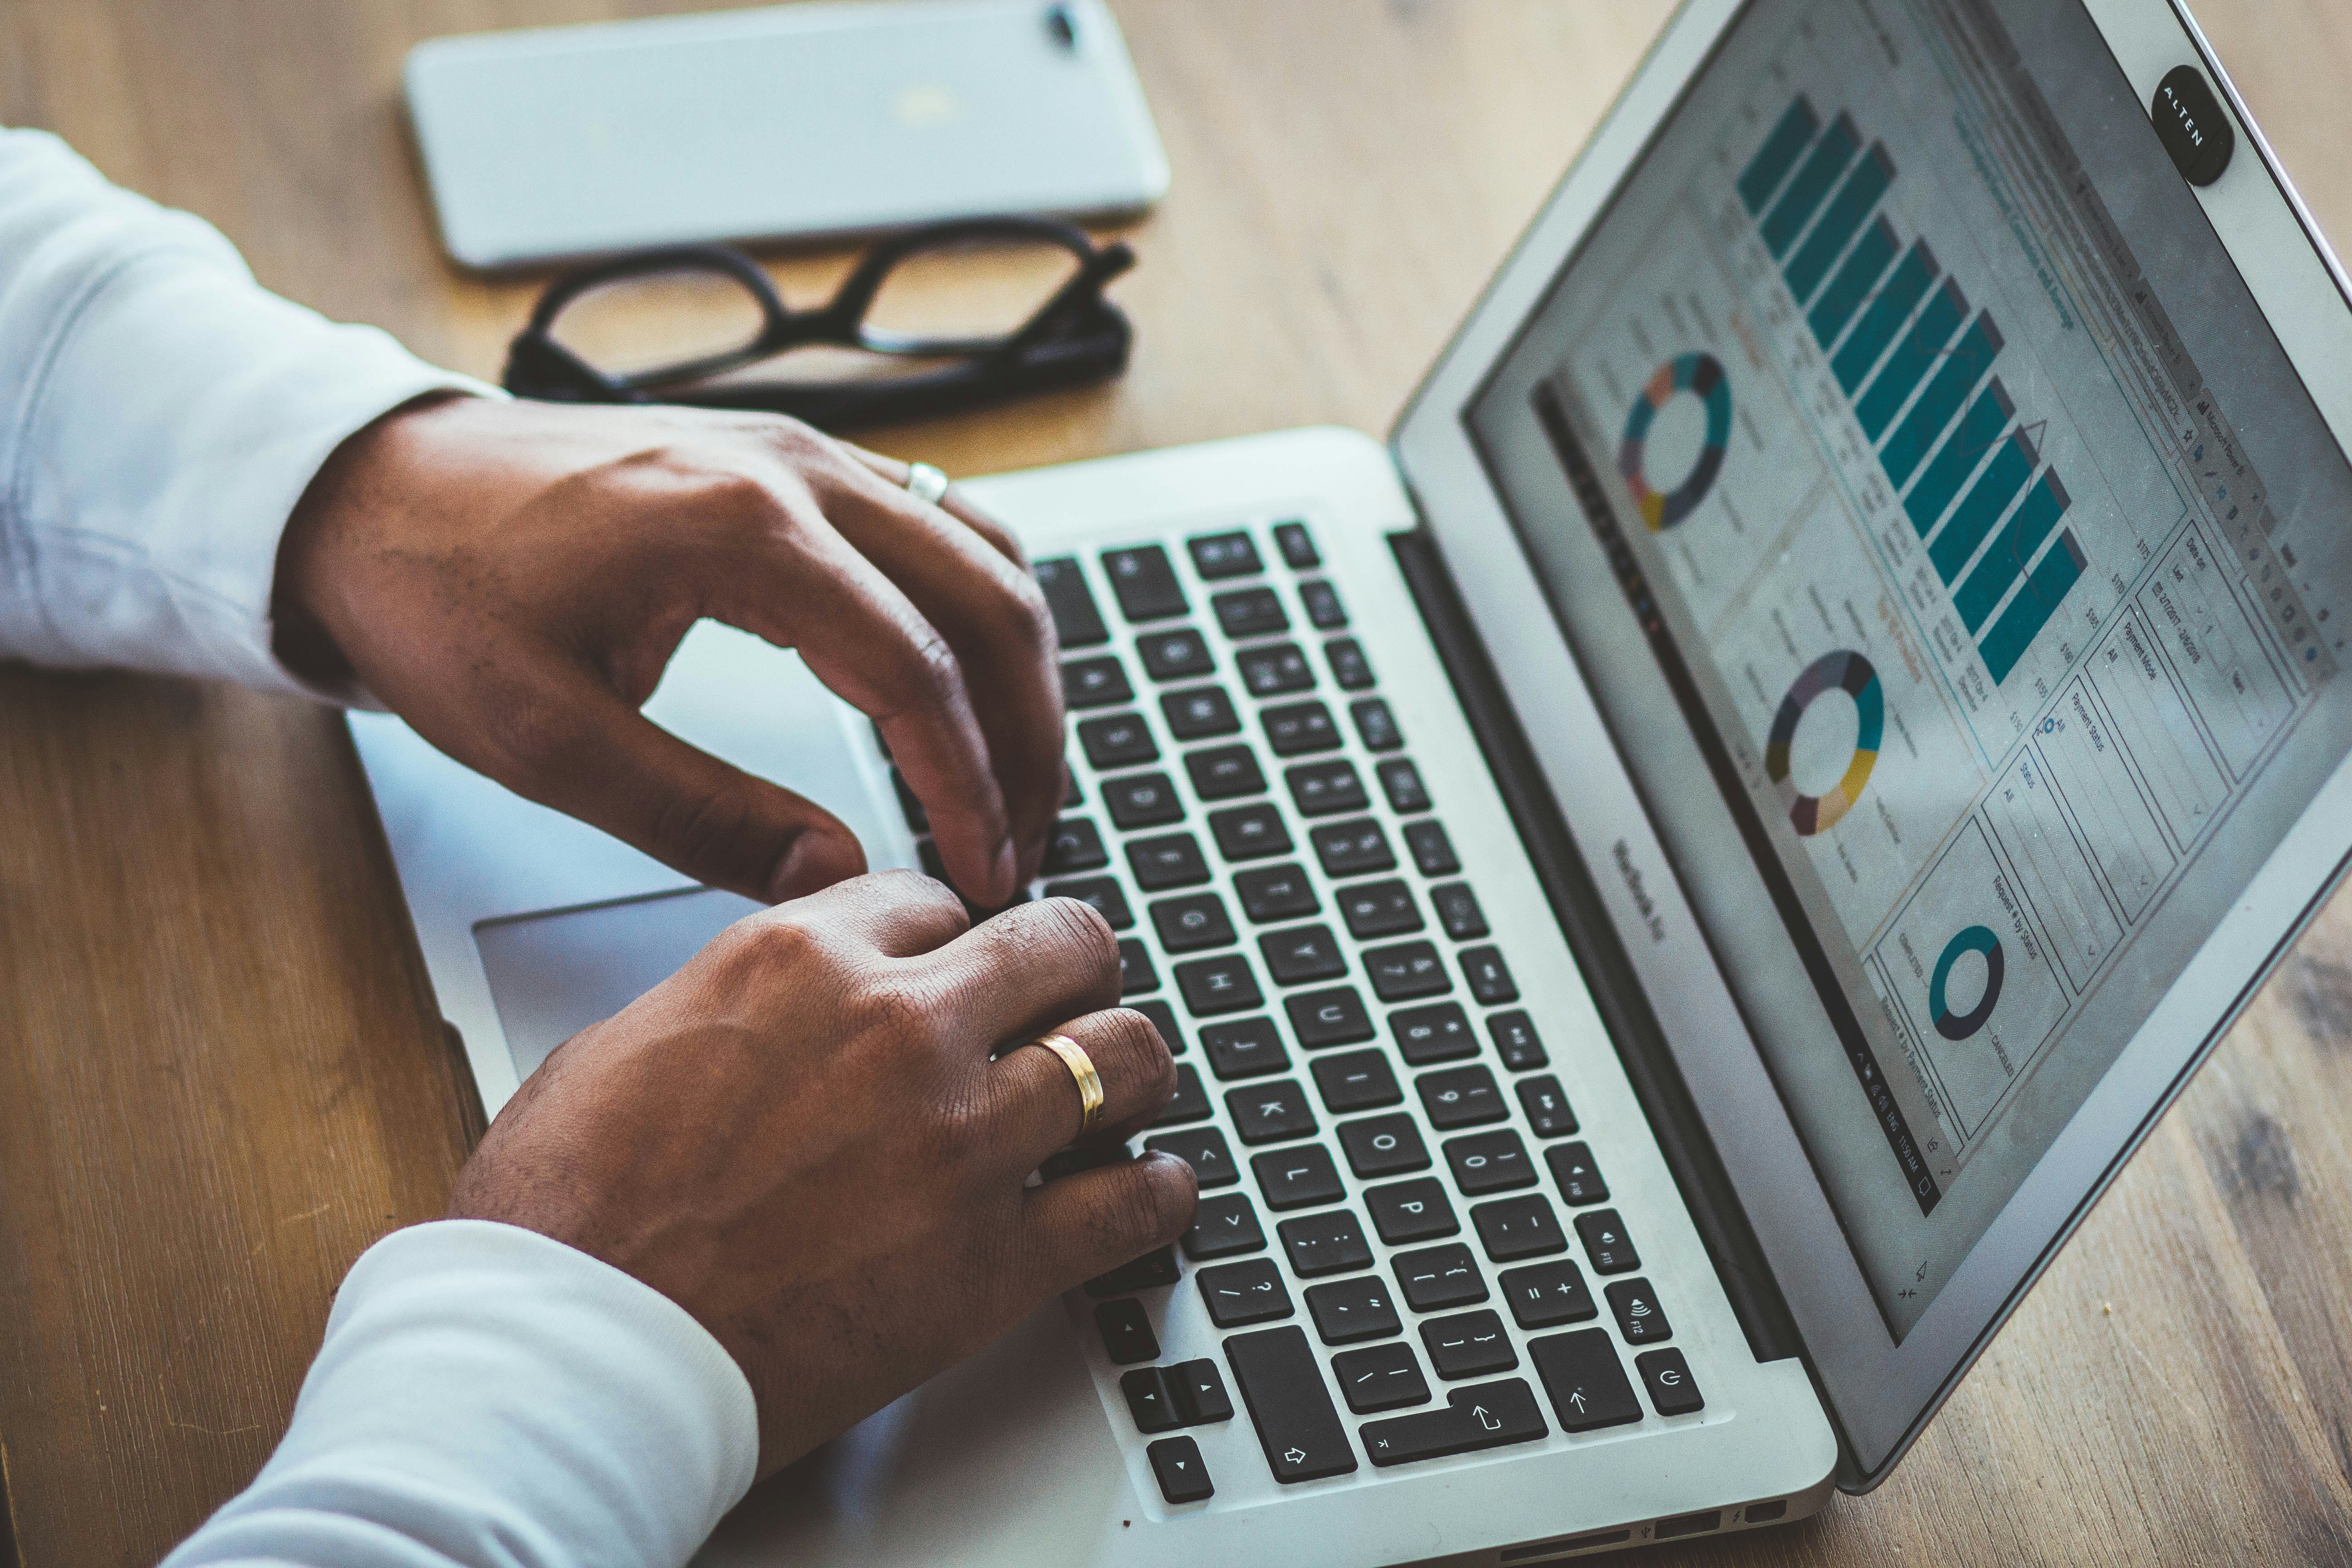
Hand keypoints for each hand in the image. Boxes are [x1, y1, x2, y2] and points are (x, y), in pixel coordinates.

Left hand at [274, 395, 1063, 906]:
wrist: (367, 489)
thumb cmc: (437, 596)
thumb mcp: (545, 738)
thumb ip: (700, 814)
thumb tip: (837, 876)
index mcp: (740, 530)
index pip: (916, 669)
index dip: (969, 785)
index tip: (986, 871)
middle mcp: (795, 468)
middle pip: (988, 601)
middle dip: (1028, 737)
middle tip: (1022, 844)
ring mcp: (803, 450)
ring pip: (984, 552)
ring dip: (1021, 670)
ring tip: (1016, 779)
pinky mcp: (794, 459)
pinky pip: (940, 521)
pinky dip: (981, 608)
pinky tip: (974, 683)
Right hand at [447, 873, 1192, 1475]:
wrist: (571, 1354)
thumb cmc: (571, 1216)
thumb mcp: (636, 1039)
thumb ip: (739, 1000)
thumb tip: (783, 1005)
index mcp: (799, 959)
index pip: (935, 901)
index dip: (953, 939)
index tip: (960, 971)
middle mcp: (896, 1027)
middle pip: (1063, 944)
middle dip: (1073, 969)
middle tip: (1071, 1002)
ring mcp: (959, 1139)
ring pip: (1125, 1055)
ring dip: (1131, 1069)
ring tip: (1124, 1092)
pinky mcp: (994, 1260)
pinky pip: (1136, 1204)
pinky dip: (1158, 1195)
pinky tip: (1150, 1191)